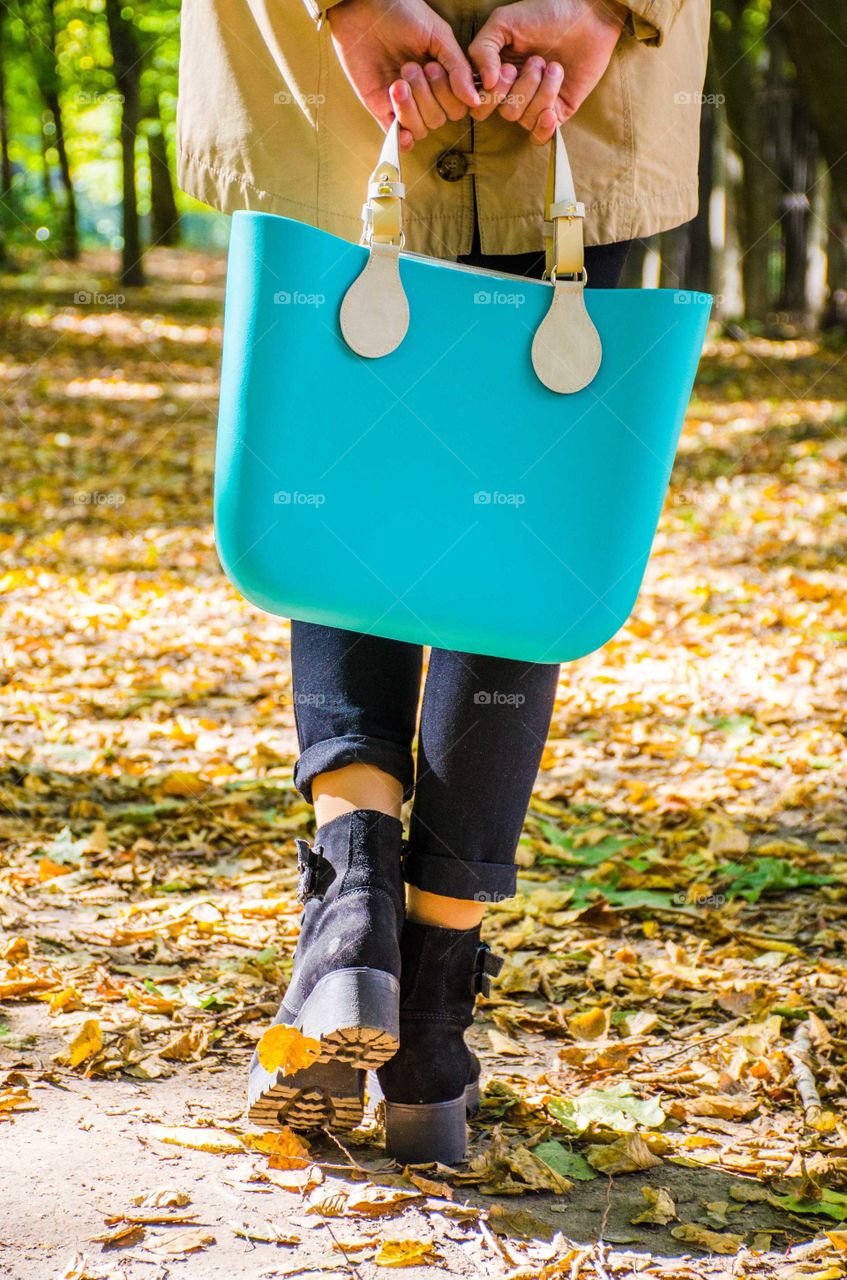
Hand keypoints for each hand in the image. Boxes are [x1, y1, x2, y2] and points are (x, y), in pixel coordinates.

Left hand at [327, 0, 479, 149]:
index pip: (456, 107)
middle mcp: (425, 93)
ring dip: (411, 108)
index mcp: (442, 76)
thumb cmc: (403, 14)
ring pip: (420, 128)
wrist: (364, 8)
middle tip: (411, 67)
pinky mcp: (380, 107)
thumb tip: (475, 102)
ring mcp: (403, 102)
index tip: (434, 67)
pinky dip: (402, 138)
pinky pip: (396, 136)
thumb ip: (458, 68)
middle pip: (438, 119)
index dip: (449, 96)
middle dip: (426, 96)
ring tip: (398, 81)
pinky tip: (402, 132)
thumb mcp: (438, 36)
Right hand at [468, 0, 626, 142]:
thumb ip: (482, 50)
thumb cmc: (545, 13)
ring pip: (523, 119)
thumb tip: (484, 84)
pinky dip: (543, 127)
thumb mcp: (503, 23)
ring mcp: (536, 103)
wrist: (587, 17)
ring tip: (554, 67)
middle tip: (537, 61)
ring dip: (541, 91)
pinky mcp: (557, 112)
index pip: (479, 103)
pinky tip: (551, 112)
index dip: (491, 94)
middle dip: (521, 88)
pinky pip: (540, 135)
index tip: (508, 68)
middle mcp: (514, 91)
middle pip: (504, 112)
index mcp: (497, 73)